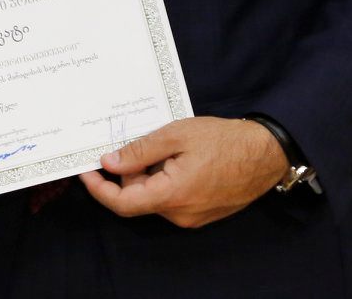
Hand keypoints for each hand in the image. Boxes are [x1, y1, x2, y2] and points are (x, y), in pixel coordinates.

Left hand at [77, 116, 287, 228]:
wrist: (267, 153)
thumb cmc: (224, 140)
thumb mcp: (177, 134)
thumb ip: (140, 151)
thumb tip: (109, 163)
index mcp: (171, 195)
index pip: (122, 204)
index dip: (98, 189)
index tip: (84, 170)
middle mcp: (180, 214)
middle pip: (138, 198)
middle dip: (127, 173)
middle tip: (127, 142)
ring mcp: (193, 217)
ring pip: (155, 198)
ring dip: (148, 175)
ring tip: (160, 145)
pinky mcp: (203, 213)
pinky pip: (172, 200)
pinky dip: (164, 180)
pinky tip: (174, 157)